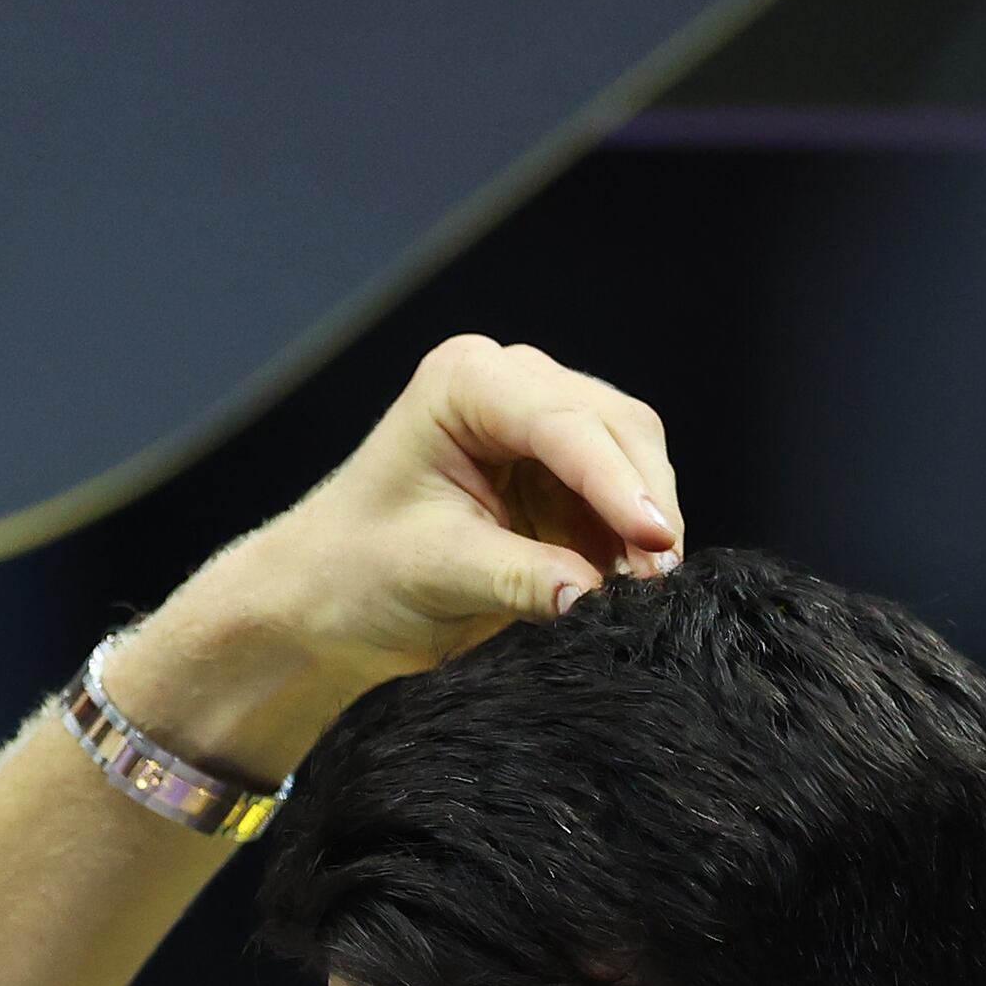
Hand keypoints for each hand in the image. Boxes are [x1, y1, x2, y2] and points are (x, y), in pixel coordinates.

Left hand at [116, 337, 683, 772]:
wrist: (324, 601)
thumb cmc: (354, 572)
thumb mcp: (434, 573)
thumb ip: (518, 578)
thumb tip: (596, 594)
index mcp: (463, 383)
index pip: (562, 424)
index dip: (616, 483)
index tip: (654, 540)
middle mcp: (508, 384)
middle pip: (614, 427)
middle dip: (643, 501)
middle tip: (661, 581)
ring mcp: (538, 422)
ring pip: (631, 455)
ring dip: (646, 522)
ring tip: (648, 593)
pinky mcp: (558, 471)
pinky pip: (619, 496)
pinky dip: (631, 539)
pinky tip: (631, 586)